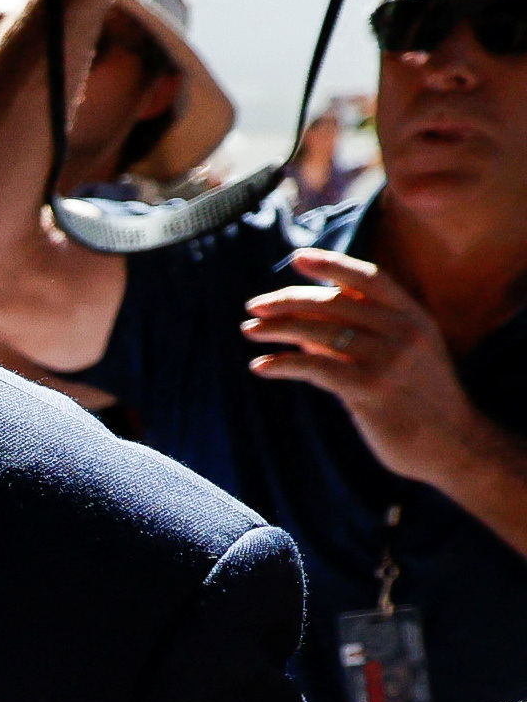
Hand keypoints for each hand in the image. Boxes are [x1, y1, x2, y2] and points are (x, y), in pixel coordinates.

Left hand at [243, 248, 513, 491]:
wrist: (451, 444)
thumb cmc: (417, 401)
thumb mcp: (400, 357)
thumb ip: (359, 336)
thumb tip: (301, 325)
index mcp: (414, 316)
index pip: (370, 278)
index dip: (332, 264)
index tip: (297, 257)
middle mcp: (405, 331)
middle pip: (335, 302)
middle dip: (288, 300)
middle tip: (254, 306)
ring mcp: (389, 359)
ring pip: (319, 332)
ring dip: (277, 329)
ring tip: (249, 331)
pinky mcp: (370, 389)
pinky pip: (314, 368)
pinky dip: (282, 364)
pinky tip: (260, 366)